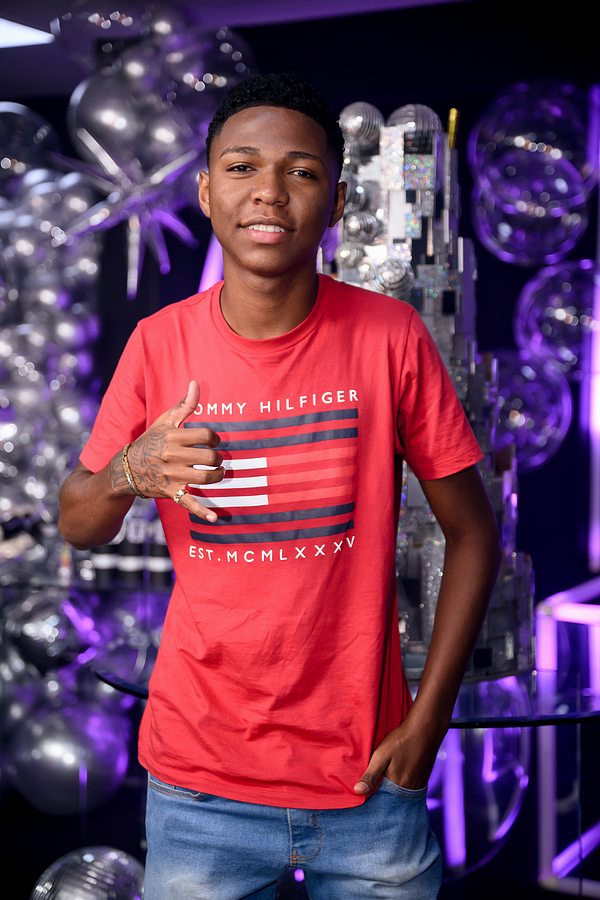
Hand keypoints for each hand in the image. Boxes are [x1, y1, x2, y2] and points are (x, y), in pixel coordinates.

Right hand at [113, 379, 223, 521]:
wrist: (126, 469)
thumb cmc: (149, 442)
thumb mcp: (163, 421)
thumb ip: (184, 405)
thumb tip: (195, 383)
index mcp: (172, 437)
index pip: (207, 436)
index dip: (215, 439)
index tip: (214, 442)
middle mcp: (173, 456)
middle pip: (210, 458)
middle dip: (218, 459)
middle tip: (216, 460)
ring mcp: (172, 476)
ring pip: (206, 478)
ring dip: (218, 477)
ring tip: (218, 474)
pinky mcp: (170, 492)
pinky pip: (189, 503)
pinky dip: (202, 512)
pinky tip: (215, 518)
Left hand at [353, 719, 440, 795]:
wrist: (426, 729)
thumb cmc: (401, 741)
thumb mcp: (381, 755)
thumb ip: (371, 775)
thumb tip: (357, 791)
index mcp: (397, 786)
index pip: (382, 803)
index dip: (373, 800)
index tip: (365, 799)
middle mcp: (410, 790)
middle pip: (393, 800)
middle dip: (383, 798)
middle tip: (373, 791)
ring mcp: (419, 785)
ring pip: (402, 795)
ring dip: (393, 794)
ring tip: (384, 786)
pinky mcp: (423, 779)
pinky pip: (410, 790)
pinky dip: (402, 788)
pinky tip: (397, 779)